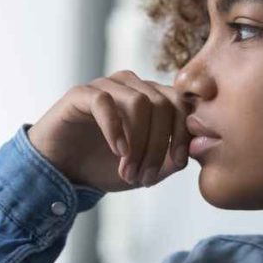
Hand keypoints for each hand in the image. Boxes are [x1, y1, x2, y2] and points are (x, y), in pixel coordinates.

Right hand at [25, 69, 190, 191]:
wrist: (63, 171)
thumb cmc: (106, 167)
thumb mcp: (146, 169)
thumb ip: (172, 158)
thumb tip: (199, 147)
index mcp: (152, 99)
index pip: (180, 103)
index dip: (183, 132)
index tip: (179, 162)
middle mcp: (132, 86)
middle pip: (162, 104)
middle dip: (158, 144)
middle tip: (146, 177)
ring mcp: (107, 86)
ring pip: (139, 102)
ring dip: (138, 143)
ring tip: (129, 172)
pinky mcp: (81, 93)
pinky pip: (105, 101)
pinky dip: (115, 129)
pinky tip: (117, 152)